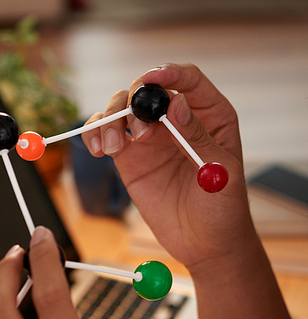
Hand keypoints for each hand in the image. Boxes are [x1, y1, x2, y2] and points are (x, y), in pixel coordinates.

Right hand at [81, 63, 255, 274]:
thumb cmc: (223, 208)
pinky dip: (95, 133)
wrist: (205, 245)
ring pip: (122, 107)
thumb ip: (197, 137)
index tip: (152, 78)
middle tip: (138, 131)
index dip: (169, 73)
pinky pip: (106, 134)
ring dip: (110, 118)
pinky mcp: (129, 157)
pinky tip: (97, 149)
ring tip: (112, 147)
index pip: (188, 80)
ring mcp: (150, 137)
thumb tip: (176, 103)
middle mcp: (177, 120)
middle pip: (149, 89)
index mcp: (210, 116)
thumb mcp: (219, 172)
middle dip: (136, 101)